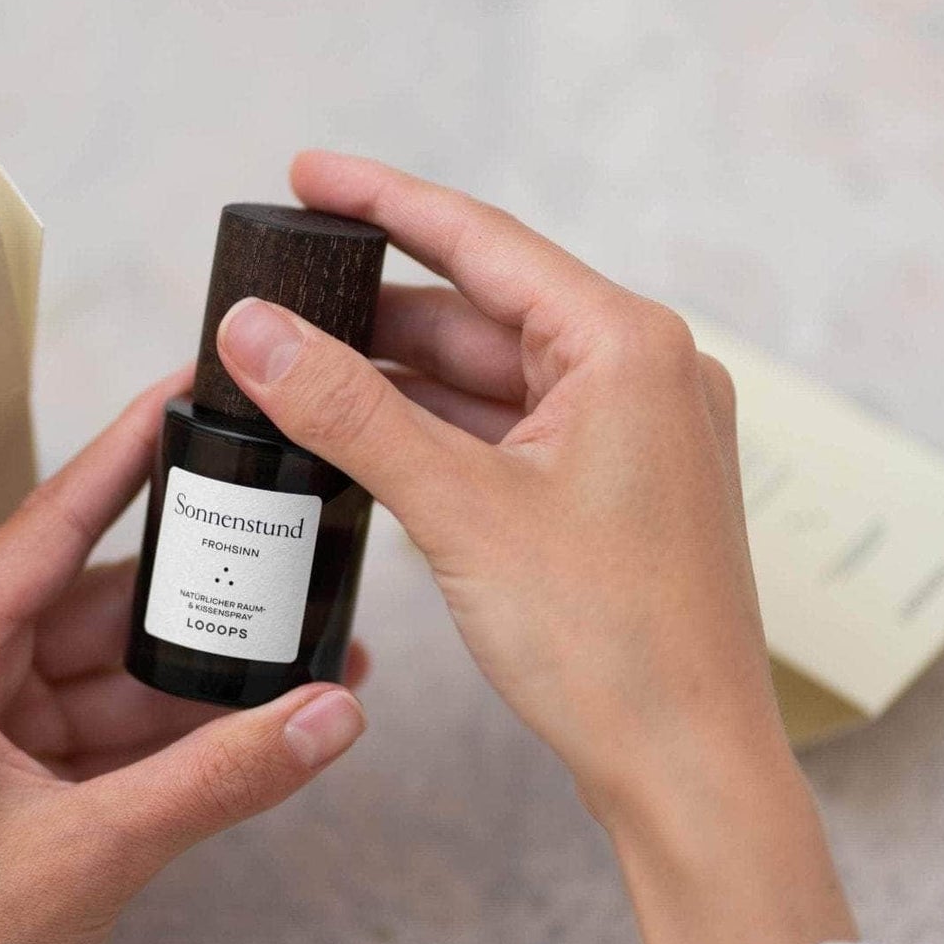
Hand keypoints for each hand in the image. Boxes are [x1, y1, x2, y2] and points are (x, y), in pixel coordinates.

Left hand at [0, 368, 368, 943]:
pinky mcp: (10, 781)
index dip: (120, 459)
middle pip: (93, 601)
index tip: (177, 400)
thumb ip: (217, 781)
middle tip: (277, 545)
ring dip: (197, 673)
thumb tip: (319, 718)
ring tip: (296, 649)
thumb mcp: (88, 854)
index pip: (44, 529)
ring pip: (108, 671)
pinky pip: (106, 732)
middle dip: (195, 592)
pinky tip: (252, 722)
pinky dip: (174, 733)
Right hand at [215, 152, 855, 943]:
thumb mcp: (459, 510)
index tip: (306, 175)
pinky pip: (509, 432)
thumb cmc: (611, 644)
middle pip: (482, 309)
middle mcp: (643, 374)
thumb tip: (255, 333)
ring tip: (296, 366)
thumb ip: (348, 412)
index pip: (483, 241)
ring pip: (491, 376)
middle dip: (375, 308)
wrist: (688, 768)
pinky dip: (438, 431)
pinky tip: (365, 435)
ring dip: (400, 375)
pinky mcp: (613, 491)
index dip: (382, 202)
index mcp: (628, 347)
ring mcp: (633, 435)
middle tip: (276, 296)